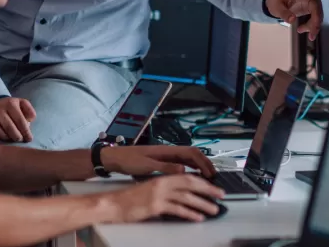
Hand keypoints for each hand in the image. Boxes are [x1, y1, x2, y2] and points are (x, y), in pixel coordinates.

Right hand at [0, 97, 35, 141]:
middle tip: (20, 139)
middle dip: (17, 136)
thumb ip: (29, 111)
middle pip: (10, 128)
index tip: (29, 139)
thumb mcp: (21, 104)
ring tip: (12, 138)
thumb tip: (31, 120)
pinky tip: (1, 138)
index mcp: (10, 104)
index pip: (20, 120)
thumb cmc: (10, 107)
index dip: (26, 131)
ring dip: (7, 138)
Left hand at [102, 145, 217, 177]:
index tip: (210, 173)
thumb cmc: (129, 160)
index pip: (192, 153)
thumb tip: (183, 169)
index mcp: (168, 151)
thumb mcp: (146, 165)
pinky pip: (182, 163)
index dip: (203, 162)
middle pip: (193, 155)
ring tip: (206, 178)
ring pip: (189, 159)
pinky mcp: (163, 161)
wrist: (116, 158)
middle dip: (205, 164)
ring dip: (199, 166)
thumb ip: (165, 167)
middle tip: (213, 177)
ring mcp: (167, 156)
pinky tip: (191, 176)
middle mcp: (170, 152)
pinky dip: (190, 168)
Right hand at [106, 174, 224, 222]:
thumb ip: (168, 188)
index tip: (214, 187)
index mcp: (164, 177)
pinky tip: (198, 217)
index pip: (188, 177)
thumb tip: (184, 193)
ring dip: (203, 204)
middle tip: (221, 195)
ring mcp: (159, 194)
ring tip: (214, 210)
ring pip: (187, 197)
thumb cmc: (132, 198)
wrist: (114, 204)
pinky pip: (177, 209)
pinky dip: (190, 213)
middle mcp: (163, 183)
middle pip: (191, 184)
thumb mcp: (152, 188)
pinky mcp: (155, 206)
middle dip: (208, 190)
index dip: (203, 181)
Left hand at [265, 0, 328, 40]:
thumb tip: (292, 20)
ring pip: (317, 16)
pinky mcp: (310, 9)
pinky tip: (301, 30)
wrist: (275, 3)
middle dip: (316, 22)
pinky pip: (315, 19)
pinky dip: (310, 26)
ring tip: (301, 31)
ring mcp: (310, 3)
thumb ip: (283, 13)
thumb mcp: (276, 7)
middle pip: (317, 9)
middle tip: (312, 35)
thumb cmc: (276, 1)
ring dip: (312, 26)